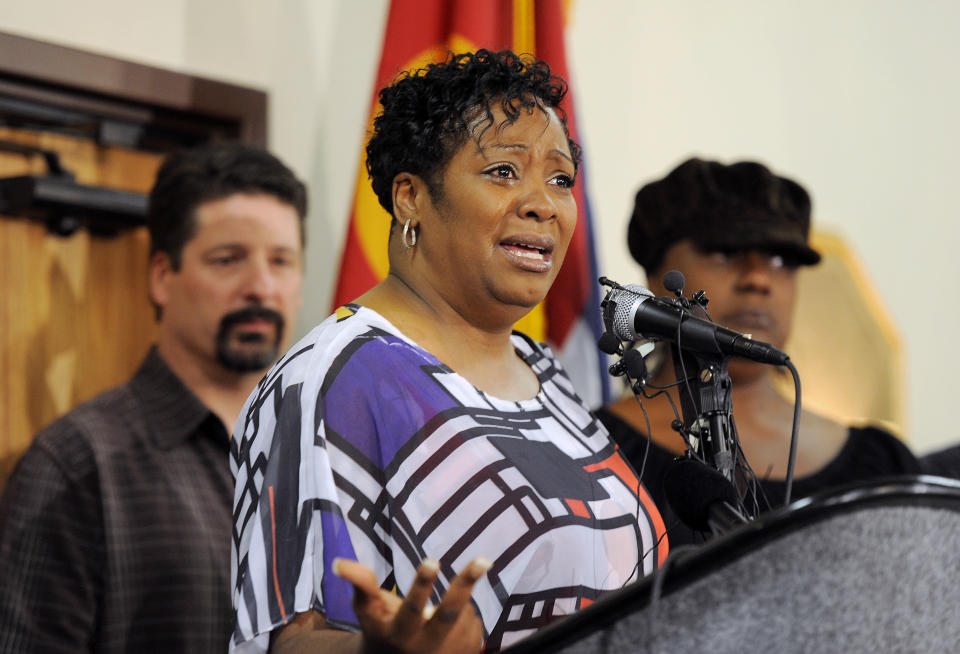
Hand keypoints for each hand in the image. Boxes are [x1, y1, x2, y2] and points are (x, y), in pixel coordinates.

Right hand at [333, 556, 488, 653]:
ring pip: (465, 613)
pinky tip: (451, 624)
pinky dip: (465, 616)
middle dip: (466, 585)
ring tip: (440, 610)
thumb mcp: (368, 609)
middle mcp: (426, 648)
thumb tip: (339, 562)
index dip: (421, 585)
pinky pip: (475, 623)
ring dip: (459, 602)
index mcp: (400, 634)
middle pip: (449, 614)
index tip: (432, 560)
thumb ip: (360, 584)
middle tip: (483, 560)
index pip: (411, 608)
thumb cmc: (382, 629)